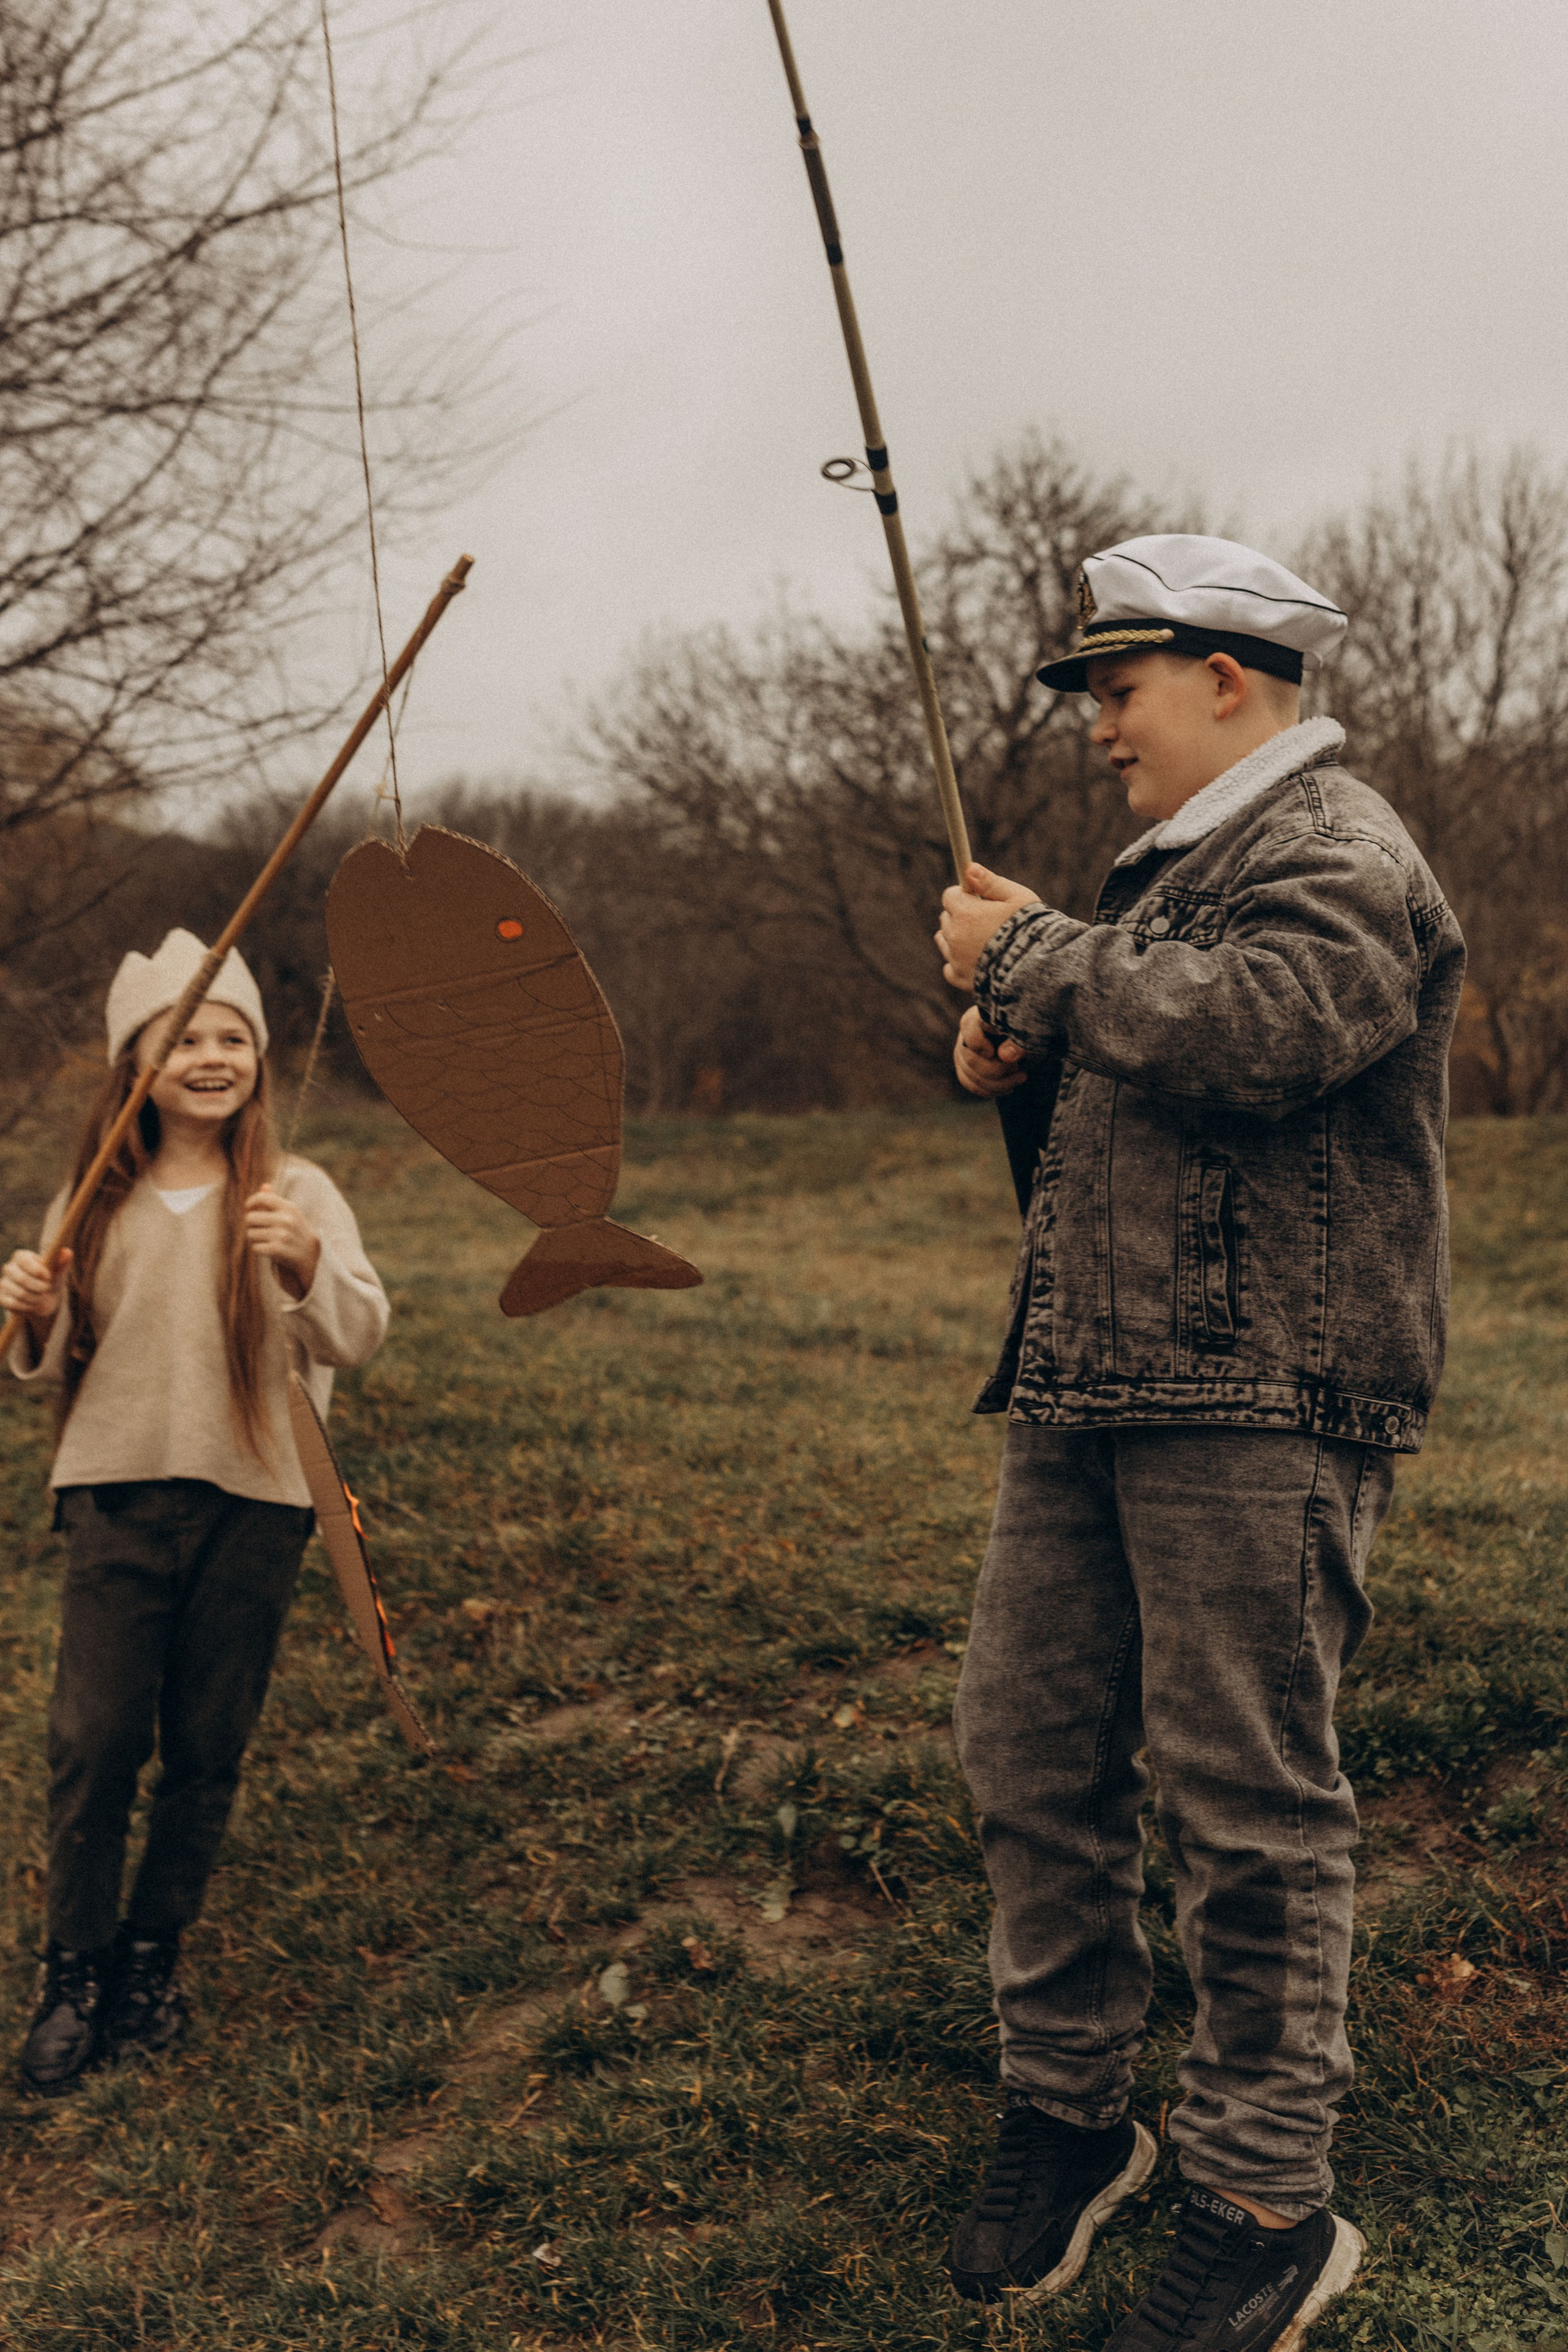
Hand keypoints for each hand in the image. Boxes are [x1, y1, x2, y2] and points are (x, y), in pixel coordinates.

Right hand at [1, 1246, 69, 1324]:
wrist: (45, 1299)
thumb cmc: (51, 1280)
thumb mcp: (58, 1271)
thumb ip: (61, 1262)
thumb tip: (67, 1252)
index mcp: (21, 1256)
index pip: (24, 1261)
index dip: (38, 1270)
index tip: (48, 1277)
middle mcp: (9, 1268)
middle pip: (22, 1278)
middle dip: (39, 1287)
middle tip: (46, 1289)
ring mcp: (4, 1283)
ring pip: (19, 1293)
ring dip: (35, 1298)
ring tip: (41, 1297)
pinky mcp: (1, 1297)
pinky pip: (13, 1304)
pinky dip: (27, 1306)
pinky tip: (33, 1304)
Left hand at [245, 1185, 320, 1300]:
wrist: (310, 1255)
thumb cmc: (295, 1231)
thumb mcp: (290, 1213)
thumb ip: (275, 1200)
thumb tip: (264, 1186)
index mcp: (289, 1207)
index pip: (261, 1198)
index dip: (251, 1203)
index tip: (250, 1208)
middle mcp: (286, 1219)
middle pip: (250, 1218)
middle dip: (252, 1225)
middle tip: (261, 1229)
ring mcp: (282, 1235)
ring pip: (250, 1234)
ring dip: (255, 1239)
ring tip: (268, 1240)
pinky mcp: (277, 1249)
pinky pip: (255, 1247)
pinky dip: (259, 1250)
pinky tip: (269, 1250)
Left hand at [935, 863, 1040, 990]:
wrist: (1038, 971)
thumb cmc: (1032, 930)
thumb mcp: (1017, 898)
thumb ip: (991, 882)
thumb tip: (969, 868)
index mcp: (966, 914)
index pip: (950, 896)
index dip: (964, 894)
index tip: (977, 898)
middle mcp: (956, 936)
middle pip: (946, 918)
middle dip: (961, 915)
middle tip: (985, 919)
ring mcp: (956, 960)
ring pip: (945, 941)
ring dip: (957, 937)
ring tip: (981, 939)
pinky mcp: (961, 980)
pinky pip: (949, 967)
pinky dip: (957, 962)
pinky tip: (975, 958)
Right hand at [954, 1006, 1028, 1097]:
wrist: (1027, 1035)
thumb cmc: (1029, 1030)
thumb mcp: (1031, 1033)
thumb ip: (1019, 1041)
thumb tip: (1006, 1056)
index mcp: (980, 1016)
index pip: (969, 1028)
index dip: (979, 1044)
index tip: (994, 1053)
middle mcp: (967, 1033)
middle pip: (970, 1059)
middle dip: (996, 1070)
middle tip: (1018, 1068)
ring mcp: (964, 1052)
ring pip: (970, 1075)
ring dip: (997, 1084)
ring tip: (1020, 1078)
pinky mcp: (965, 1067)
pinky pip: (969, 1083)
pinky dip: (989, 1090)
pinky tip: (1008, 1088)